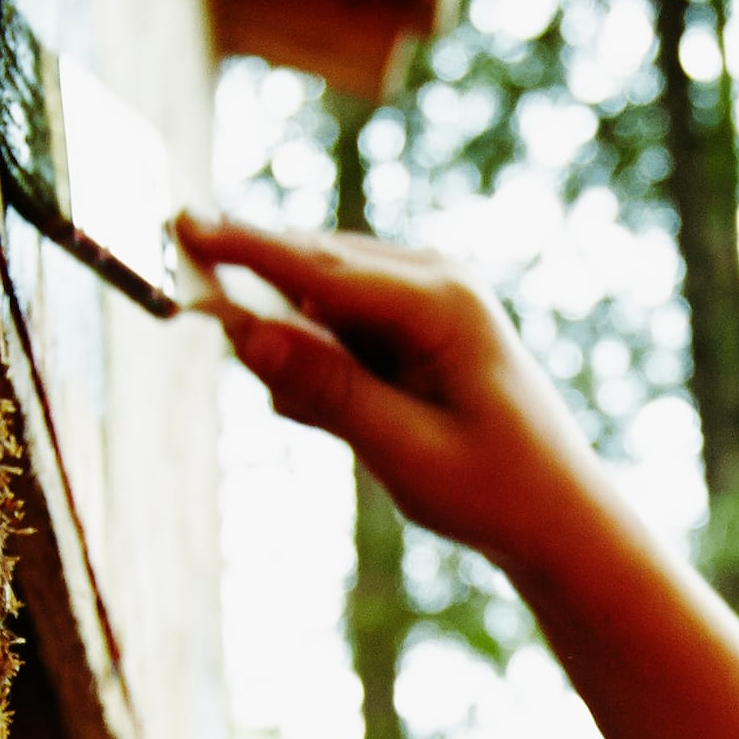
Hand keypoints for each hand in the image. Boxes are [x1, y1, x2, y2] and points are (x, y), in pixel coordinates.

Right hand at [179, 216, 618, 570]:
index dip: (244, 248)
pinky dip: (323, 364)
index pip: (319, 267)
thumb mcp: (405, 452)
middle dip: (264, 308)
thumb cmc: (494, 488)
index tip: (180, 224)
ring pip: (319, 297)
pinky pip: (338, 322)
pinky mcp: (414, 316)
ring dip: (301, 353)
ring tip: (362, 427)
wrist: (558, 513)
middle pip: (312, 270)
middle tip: (243, 358)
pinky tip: (368, 420)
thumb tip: (246, 332)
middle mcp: (435, 278)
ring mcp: (427, 292)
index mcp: (442, 301)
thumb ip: (327, 391)